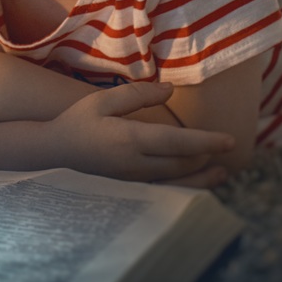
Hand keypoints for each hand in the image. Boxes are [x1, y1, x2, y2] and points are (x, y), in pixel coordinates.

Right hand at [41, 82, 234, 185]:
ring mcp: (133, 181)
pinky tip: (194, 185)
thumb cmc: (77, 122)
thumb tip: (169, 90)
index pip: (178, 143)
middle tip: (227, 147)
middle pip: (182, 164)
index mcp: (130, 139)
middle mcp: (135, 164)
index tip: (230, 140)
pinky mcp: (130, 188)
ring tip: (221, 173)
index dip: (206, 142)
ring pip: (176, 183)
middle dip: (207, 157)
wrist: (52, 154)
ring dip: (201, 178)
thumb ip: (138, 95)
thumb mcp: (103, 101)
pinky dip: (185, 189)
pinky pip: (164, 191)